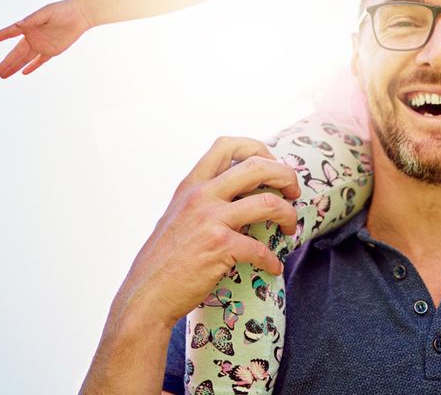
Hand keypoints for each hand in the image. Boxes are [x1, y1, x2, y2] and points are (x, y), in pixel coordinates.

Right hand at [0, 0, 92, 77]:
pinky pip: (40, 61)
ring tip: (3, 76)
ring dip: (14, 67)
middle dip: (5, 63)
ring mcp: (41, 45)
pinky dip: (32, 67)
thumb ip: (32, 19)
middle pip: (15, 53)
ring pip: (25, 59)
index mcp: (28, 26)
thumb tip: (18, 24)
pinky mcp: (52, 51)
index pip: (8, 34)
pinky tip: (23, 73)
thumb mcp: (46, 13)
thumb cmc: (63, 10)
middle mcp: (32, 37)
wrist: (81, 15)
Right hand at [114, 137, 300, 330]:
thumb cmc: (164, 261)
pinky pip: (260, 248)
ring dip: (288, 215)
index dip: (257, 148)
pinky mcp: (219, 246)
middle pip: (257, 165)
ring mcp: (210, 219)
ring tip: (289, 228)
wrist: (145, 295)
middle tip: (294, 191)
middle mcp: (201, 195)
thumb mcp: (177, 216)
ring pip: (268, 202)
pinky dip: (272, 260)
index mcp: (191, 185)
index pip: (227, 145)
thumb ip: (202, 200)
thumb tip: (238, 195)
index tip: (271, 165)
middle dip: (285, 175)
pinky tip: (273, 267)